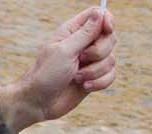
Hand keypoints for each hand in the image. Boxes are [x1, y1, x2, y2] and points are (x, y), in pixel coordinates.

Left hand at [0, 7, 116, 133]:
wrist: (40, 103)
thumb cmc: (46, 75)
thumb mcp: (65, 51)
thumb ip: (84, 33)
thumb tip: (100, 13)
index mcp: (73, 31)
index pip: (98, 15)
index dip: (107, 20)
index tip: (107, 30)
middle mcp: (84, 44)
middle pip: (109, 37)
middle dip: (99, 51)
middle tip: (81, 59)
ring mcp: (90, 62)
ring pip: (111, 59)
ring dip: (95, 71)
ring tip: (77, 77)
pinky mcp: (94, 78)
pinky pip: (110, 76)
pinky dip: (99, 83)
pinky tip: (84, 86)